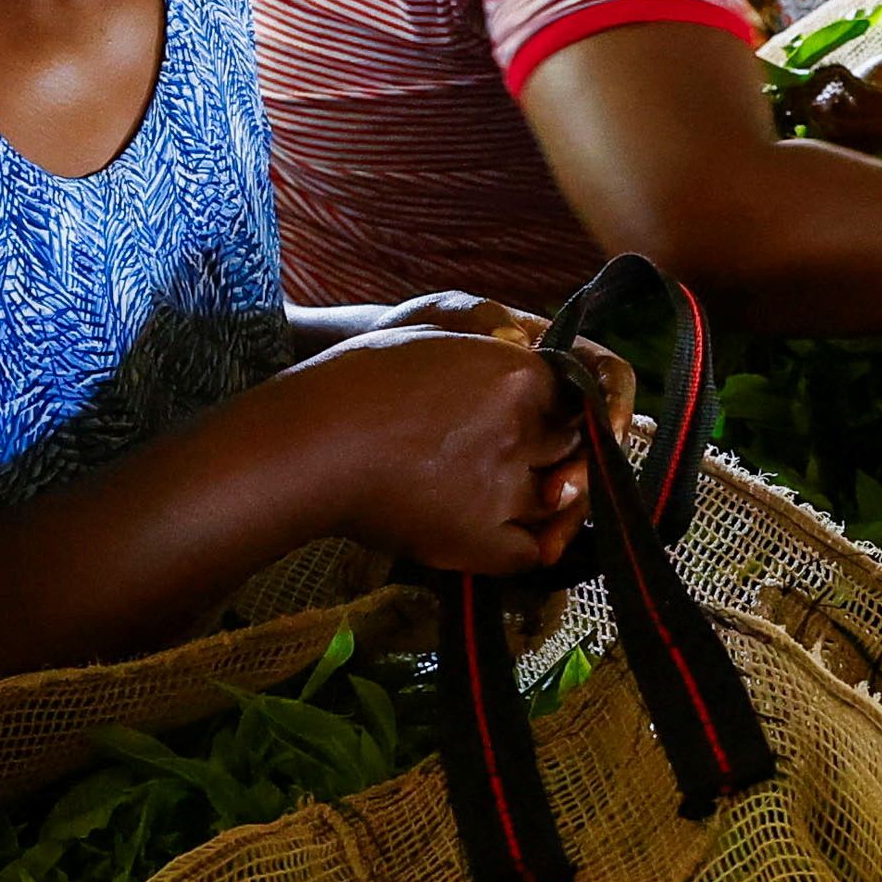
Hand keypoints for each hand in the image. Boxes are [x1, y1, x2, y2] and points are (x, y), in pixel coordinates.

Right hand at [279, 320, 592, 578]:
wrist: (309, 443)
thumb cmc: (355, 382)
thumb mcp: (430, 333)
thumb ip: (487, 342)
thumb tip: (524, 343)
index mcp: (516, 371)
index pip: (573, 394)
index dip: (561, 408)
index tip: (546, 418)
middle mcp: (521, 426)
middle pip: (570, 444)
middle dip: (558, 450)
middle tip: (533, 457)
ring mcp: (504, 485)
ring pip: (559, 498)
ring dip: (553, 499)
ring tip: (533, 497)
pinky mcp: (481, 537)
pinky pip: (533, 549)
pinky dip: (538, 545)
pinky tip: (529, 537)